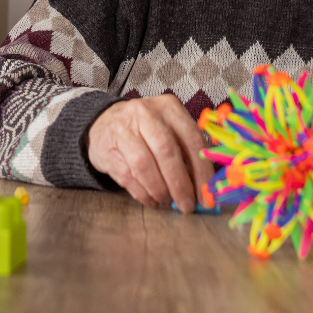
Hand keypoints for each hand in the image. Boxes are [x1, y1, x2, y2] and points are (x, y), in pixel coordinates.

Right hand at [86, 95, 213, 213]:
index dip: (202, 171)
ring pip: (144, 165)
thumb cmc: (146, 130)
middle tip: (186, 205)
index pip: (192, 138)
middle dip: (179, 183)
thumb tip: (204, 190)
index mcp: (168, 107)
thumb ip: (187, 154)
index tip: (207, 196)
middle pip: (166, 150)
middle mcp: (145, 113)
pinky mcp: (106, 147)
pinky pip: (127, 176)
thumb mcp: (169, 129)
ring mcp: (122, 129)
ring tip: (166, 201)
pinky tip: (151, 199)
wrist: (105, 122)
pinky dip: (143, 193)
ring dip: (159, 189)